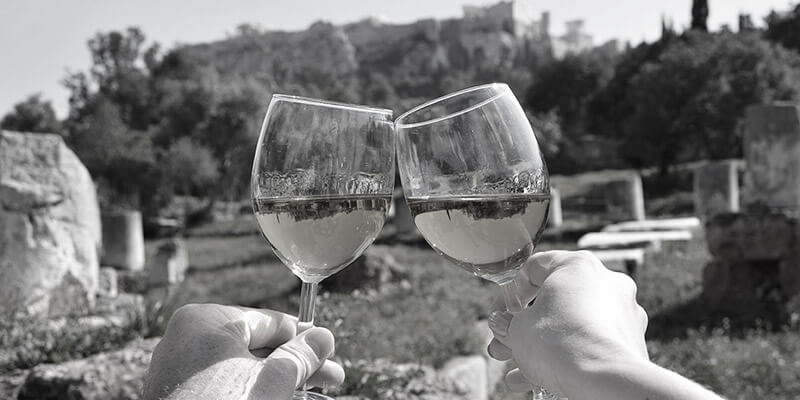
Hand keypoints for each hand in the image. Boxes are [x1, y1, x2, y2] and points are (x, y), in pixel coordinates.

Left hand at [143, 304, 344, 399]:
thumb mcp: (274, 380)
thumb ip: (300, 356)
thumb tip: (323, 338)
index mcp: (206, 320)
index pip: (269, 321)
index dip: (304, 338)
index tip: (328, 351)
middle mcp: (187, 338)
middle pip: (257, 345)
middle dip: (296, 364)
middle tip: (330, 377)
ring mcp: (180, 367)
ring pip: (243, 367)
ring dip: (279, 379)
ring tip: (310, 393)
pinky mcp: (180, 393)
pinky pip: (225, 383)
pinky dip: (252, 389)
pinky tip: (281, 397)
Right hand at [488, 250, 648, 397]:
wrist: (602, 381)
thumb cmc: (560, 343)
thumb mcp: (517, 330)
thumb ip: (507, 323)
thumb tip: (503, 325)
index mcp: (578, 266)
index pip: (535, 267)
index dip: (510, 292)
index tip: (502, 314)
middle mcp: (607, 283)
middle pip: (554, 302)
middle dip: (524, 327)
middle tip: (505, 345)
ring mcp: (624, 314)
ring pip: (572, 327)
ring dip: (542, 347)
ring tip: (518, 370)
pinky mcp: (631, 343)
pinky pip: (590, 346)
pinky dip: (567, 359)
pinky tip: (541, 381)